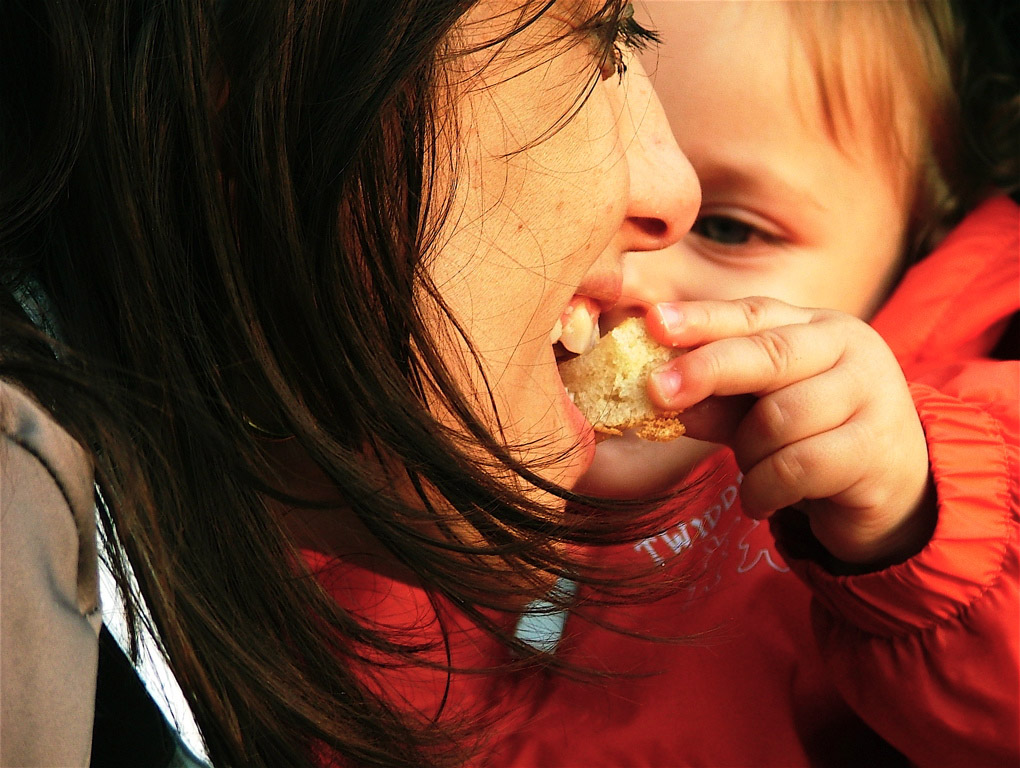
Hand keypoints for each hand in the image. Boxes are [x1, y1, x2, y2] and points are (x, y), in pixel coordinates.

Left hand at [645, 297, 934, 567]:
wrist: (895, 490)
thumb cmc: (813, 438)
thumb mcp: (756, 413)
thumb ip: (713, 401)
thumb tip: (653, 398)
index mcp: (817, 326)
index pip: (753, 313)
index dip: (701, 319)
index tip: (653, 323)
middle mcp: (850, 349)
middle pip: (768, 354)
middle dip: (706, 371)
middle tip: (656, 392)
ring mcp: (871, 395)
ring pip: (779, 418)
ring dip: (747, 453)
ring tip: (752, 471)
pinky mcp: (877, 449)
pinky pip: (797, 467)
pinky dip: (764, 488)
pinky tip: (761, 500)